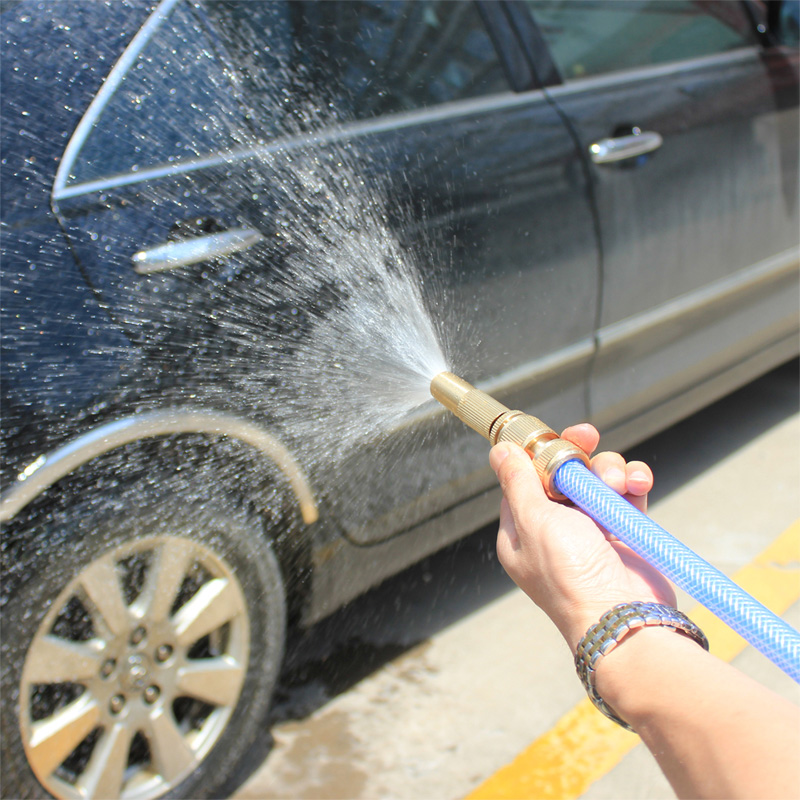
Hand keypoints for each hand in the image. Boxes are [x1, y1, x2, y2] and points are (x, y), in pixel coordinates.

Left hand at [491, 424, 675, 651]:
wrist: (624, 618)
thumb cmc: (571, 575)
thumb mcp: (535, 521)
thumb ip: (519, 483)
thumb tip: (499, 452)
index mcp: (523, 531)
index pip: (525, 480)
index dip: (538, 454)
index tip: (551, 436)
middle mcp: (555, 531)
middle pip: (563, 475)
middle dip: (577, 454)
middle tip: (587, 435)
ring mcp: (591, 532)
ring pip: (598, 480)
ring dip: (609, 470)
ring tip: (616, 482)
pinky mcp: (624, 533)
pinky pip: (627, 496)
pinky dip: (634, 484)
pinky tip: (639, 482)